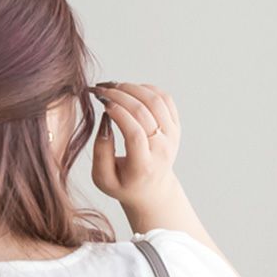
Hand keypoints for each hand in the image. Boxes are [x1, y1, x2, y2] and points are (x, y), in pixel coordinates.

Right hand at [90, 82, 181, 211]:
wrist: (151, 189)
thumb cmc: (123, 184)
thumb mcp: (103, 178)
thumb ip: (100, 151)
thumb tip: (105, 118)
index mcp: (144, 167)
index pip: (135, 134)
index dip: (119, 114)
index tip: (103, 103)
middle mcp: (162, 150)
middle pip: (145, 112)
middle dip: (121, 95)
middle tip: (102, 89)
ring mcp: (172, 136)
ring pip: (156, 100)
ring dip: (133, 88)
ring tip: (114, 87)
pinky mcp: (175, 126)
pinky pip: (164, 98)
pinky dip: (147, 89)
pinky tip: (131, 91)